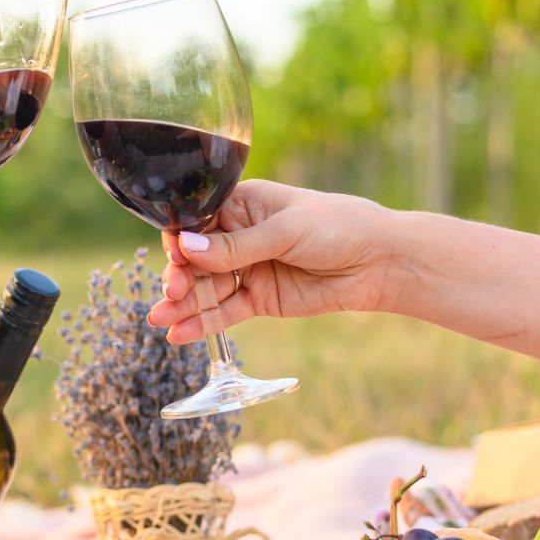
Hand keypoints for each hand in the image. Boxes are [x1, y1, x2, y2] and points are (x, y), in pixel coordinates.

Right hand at [146, 180, 397, 343]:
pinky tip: (179, 334)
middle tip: (170, 293)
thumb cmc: (338, 227)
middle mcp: (239, 237)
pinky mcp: (260, 300)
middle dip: (179, 277)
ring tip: (159, 320)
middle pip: (197, 260)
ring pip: (207, 289)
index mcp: (242, 205)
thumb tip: (187, 248)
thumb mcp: (285, 231)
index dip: (181, 240)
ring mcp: (249, 270)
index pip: (197, 222)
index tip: (174, 256)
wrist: (380, 262)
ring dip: (183, 305)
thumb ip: (236, 246)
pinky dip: (203, 323)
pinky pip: (226, 312)